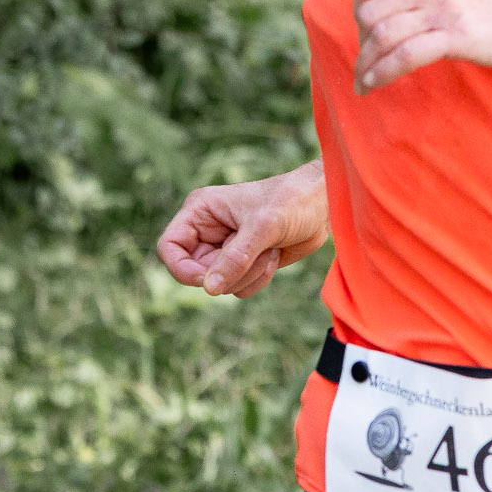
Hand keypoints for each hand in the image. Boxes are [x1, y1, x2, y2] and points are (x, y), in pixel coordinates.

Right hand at [156, 161, 329, 298]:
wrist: (322, 206)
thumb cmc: (291, 202)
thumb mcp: (262, 227)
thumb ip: (235, 259)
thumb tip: (209, 289)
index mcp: (200, 211)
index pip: (170, 247)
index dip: (182, 269)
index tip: (207, 279)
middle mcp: (208, 231)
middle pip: (196, 272)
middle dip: (230, 271)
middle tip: (256, 254)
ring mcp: (225, 249)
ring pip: (221, 284)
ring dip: (249, 274)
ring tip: (269, 248)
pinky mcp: (243, 263)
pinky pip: (240, 288)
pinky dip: (259, 278)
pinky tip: (274, 255)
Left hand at [352, 0, 491, 93]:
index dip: (359, 13)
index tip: (366, 35)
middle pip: (371, 12)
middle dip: (361, 42)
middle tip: (368, 62)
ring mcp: (446, 8)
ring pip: (384, 35)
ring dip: (367, 64)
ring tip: (364, 82)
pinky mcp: (458, 36)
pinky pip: (405, 55)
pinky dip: (383, 73)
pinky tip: (374, 85)